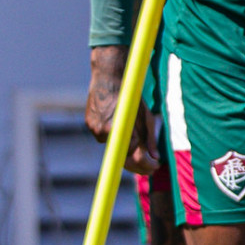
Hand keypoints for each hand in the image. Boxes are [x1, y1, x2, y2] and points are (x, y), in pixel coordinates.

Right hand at [87, 46, 156, 174]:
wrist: (108, 77)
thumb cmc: (130, 96)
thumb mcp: (145, 116)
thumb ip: (151, 138)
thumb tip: (156, 157)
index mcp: (122, 129)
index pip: (134, 155)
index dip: (145, 163)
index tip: (154, 166)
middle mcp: (105, 132)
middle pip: (121, 157)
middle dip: (136, 163)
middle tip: (149, 165)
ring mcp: (95, 129)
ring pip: (112, 145)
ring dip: (122, 143)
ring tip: (130, 130)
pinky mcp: (89, 125)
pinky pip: (103, 137)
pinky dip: (111, 134)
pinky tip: (115, 121)